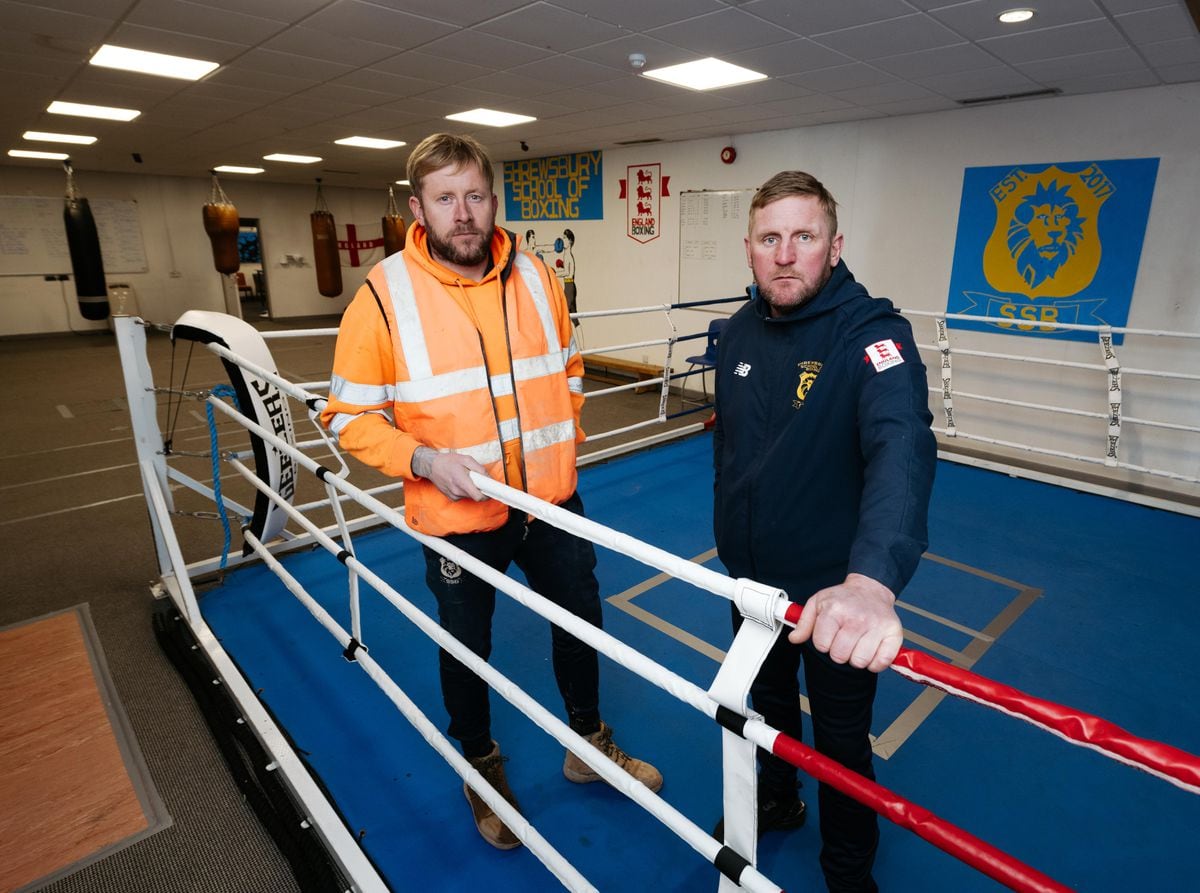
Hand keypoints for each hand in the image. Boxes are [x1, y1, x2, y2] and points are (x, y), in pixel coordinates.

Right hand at [417, 449, 487, 501]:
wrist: (431, 466)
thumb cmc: (449, 461)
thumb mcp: (466, 459)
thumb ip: (480, 469)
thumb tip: (489, 478)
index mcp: (462, 482)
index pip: (478, 496)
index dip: (487, 495)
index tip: (492, 492)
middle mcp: (457, 491)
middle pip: (476, 496)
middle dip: (480, 489)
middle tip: (479, 479)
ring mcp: (454, 496)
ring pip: (470, 496)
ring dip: (472, 489)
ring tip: (466, 478)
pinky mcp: (452, 498)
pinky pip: (464, 496)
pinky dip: (466, 490)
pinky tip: (460, 482)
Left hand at [787, 573, 902, 671]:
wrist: (870, 589)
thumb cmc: (842, 599)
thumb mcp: (817, 603)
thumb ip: (803, 623)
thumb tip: (794, 639)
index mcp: (835, 610)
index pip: (821, 644)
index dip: (823, 643)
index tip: (828, 636)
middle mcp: (857, 618)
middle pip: (840, 655)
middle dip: (838, 653)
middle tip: (843, 641)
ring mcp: (877, 626)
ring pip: (860, 661)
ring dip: (856, 658)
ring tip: (856, 645)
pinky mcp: (893, 633)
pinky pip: (881, 662)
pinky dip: (875, 663)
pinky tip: (870, 652)